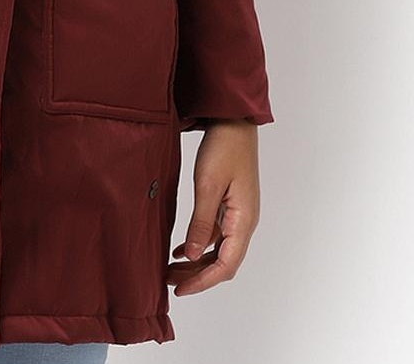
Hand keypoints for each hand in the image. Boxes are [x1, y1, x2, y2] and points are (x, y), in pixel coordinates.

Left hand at [166, 119, 261, 295]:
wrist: (234, 122)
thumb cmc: (224, 148)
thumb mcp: (208, 185)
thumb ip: (201, 222)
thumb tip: (192, 255)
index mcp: (243, 221)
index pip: (225, 265)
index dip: (202, 281)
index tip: (180, 290)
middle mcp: (244, 222)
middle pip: (223, 262)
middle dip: (197, 276)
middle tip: (168, 280)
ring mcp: (239, 214)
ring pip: (219, 250)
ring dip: (197, 262)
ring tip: (171, 268)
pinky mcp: (231, 205)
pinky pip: (217, 235)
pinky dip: (199, 245)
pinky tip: (181, 249)